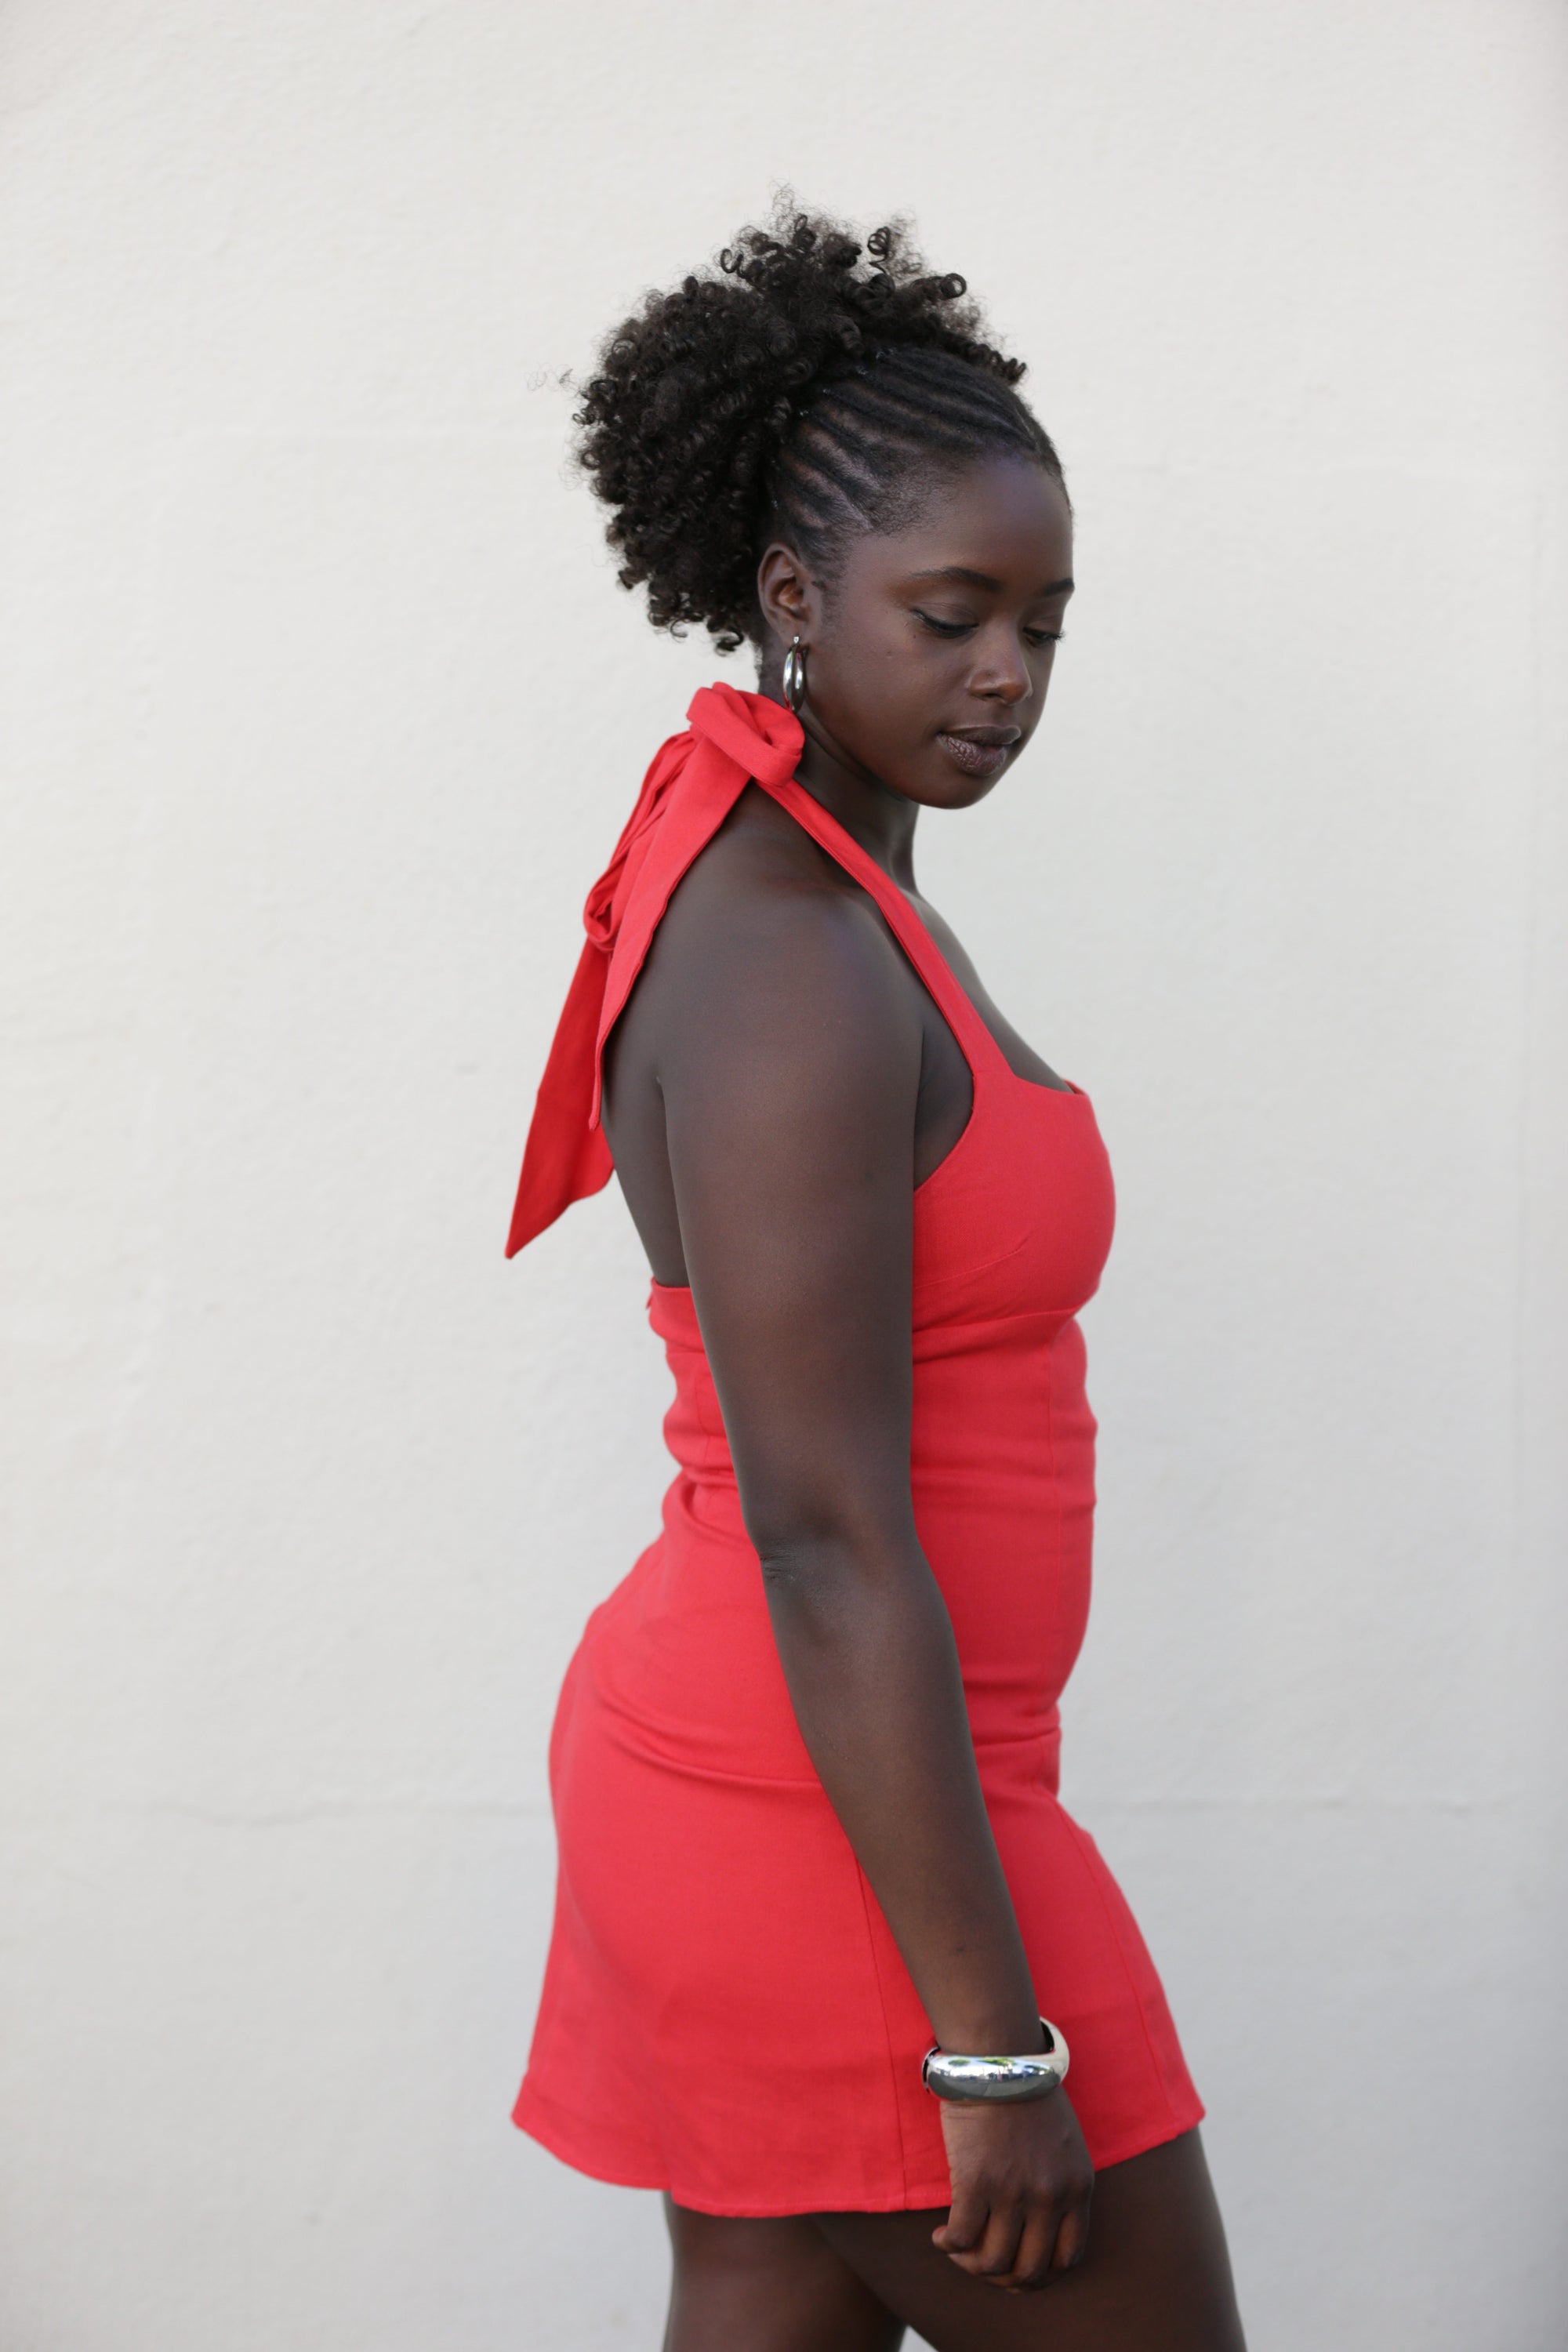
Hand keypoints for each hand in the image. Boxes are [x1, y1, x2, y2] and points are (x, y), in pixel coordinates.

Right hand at [932, 2090, 1093, 2291]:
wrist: (998, 2057)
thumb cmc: (1027, 2094)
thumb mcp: (1065, 2144)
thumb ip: (1060, 2185)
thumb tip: (1035, 2231)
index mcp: (1078, 2187)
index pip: (1068, 2259)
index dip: (1041, 2276)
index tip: (1019, 2273)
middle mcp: (1051, 2197)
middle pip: (1030, 2270)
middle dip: (1004, 2279)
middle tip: (982, 2264)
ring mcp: (1014, 2192)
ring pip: (993, 2263)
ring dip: (971, 2265)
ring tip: (958, 2251)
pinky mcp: (976, 2182)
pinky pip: (960, 2238)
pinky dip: (948, 2246)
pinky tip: (939, 2237)